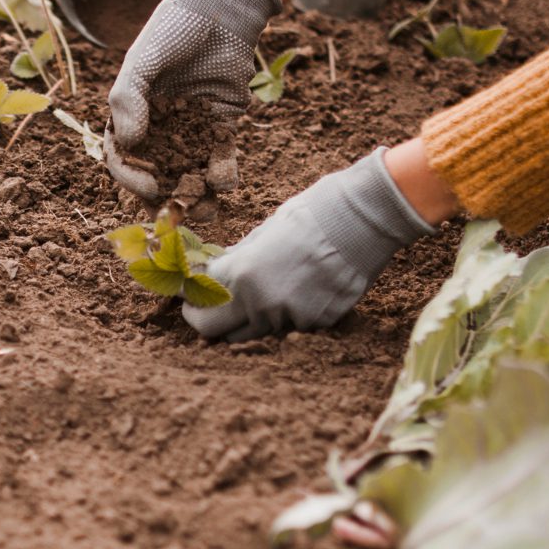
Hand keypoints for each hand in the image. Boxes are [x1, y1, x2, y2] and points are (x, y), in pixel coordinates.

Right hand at [105, 0, 281, 199]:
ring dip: (195, 193)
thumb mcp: (142, 60)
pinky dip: (222, 172)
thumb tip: (127, 143)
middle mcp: (158, 125)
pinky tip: (225, 183)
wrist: (222, 8)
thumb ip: (128, 99)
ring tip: (205, 211)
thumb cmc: (174, 28)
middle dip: (165, 196)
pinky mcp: (221, 123)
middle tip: (176, 213)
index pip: (123, 156)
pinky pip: (219, 155)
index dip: (131, 177)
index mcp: (130, 113)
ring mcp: (190, 127)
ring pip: (188, 170)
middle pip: (155, 171)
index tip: (149, 187)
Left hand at [183, 149, 435, 341]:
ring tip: (253, 293)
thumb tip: (211, 273)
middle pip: (214, 330)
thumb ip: (234, 261)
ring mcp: (290, 318)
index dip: (187, 296)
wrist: (363, 221)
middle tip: (204, 307)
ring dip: (243, 318)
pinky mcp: (315, 324)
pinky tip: (292, 291)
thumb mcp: (261, 233)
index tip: (185, 293)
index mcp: (242, 275)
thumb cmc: (309, 216)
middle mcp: (262, 304)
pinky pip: (286, 328)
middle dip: (204, 318)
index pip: (197, 299)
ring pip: (251, 332)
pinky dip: (280, 316)